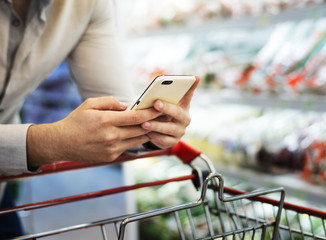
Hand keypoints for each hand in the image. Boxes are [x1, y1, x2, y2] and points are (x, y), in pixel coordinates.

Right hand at [27, 96, 160, 168]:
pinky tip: (140, 134)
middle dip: (154, 122)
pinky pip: (128, 147)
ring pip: (137, 140)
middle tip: (165, 116)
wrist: (61, 143)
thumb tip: (126, 105)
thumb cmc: (75, 121)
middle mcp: (111, 136)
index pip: (136, 117)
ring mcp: (111, 149)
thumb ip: (109, 102)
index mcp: (106, 120)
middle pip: (140, 129)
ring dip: (148, 132)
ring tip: (157, 125)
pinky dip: (135, 140)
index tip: (161, 108)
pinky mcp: (111, 157)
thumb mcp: (89, 104)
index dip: (151, 112)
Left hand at [141, 76, 199, 148]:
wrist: (161, 134)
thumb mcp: (164, 104)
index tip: (195, 77)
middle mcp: (185, 119)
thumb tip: (155, 90)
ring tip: (144, 123)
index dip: (192, 86)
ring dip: (156, 125)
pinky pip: (163, 139)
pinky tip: (146, 133)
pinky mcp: (172, 142)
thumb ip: (163, 96)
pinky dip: (154, 136)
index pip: (189, 94)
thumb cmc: (162, 114)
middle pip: (177, 112)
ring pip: (169, 128)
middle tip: (156, 103)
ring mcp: (180, 131)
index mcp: (184, 106)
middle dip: (166, 108)